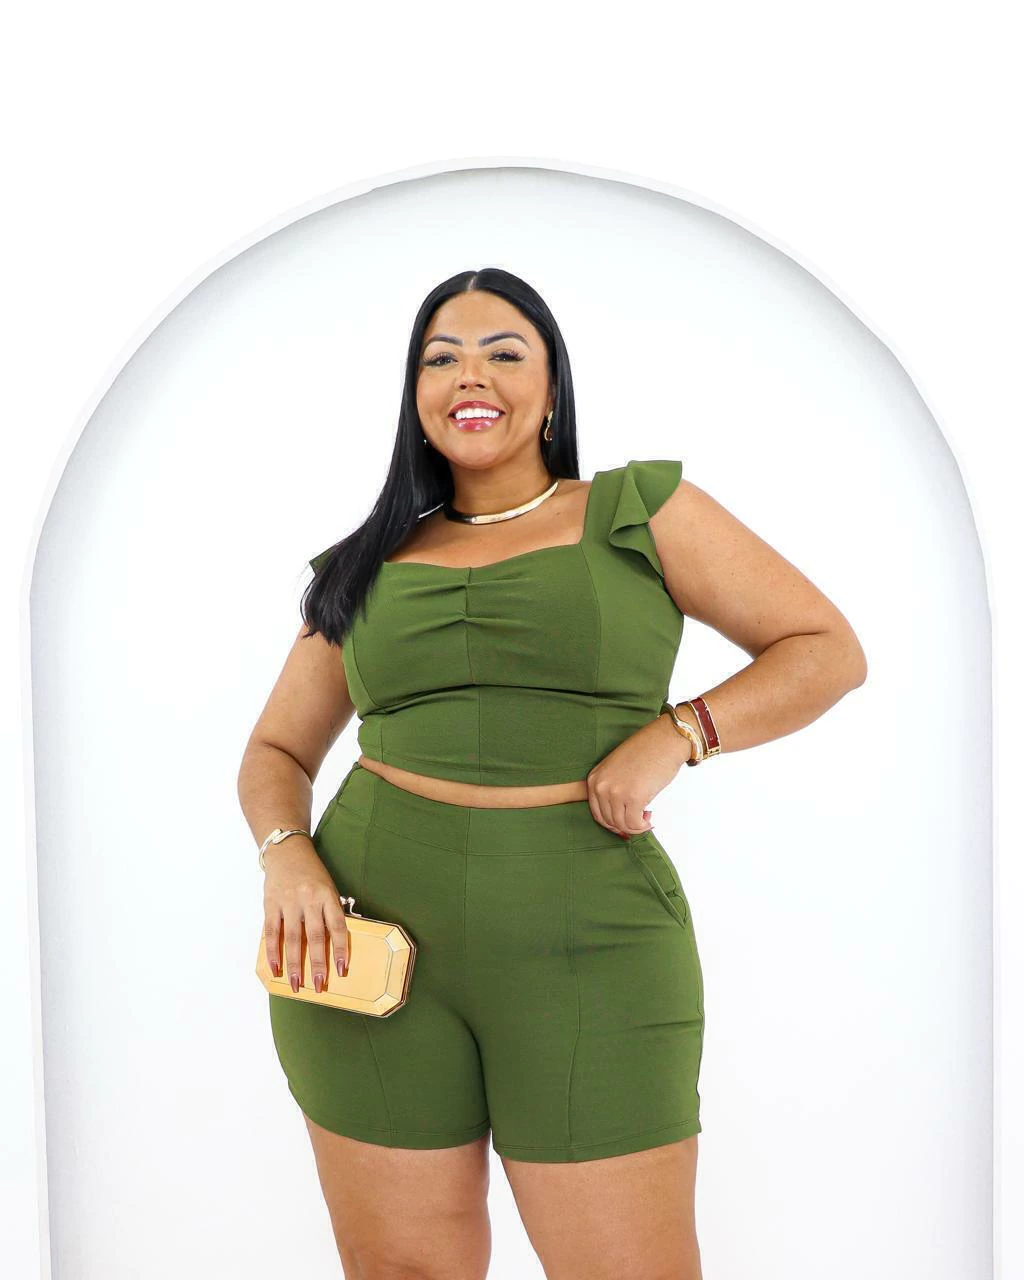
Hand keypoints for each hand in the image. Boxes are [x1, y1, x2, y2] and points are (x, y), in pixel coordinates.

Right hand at [262, 837, 350, 991]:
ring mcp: (288, 901)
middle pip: (314, 936)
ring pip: (292, 938)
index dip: (340, 950)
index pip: (337, 926)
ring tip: (296, 984)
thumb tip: (335, 945)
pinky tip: (276, 968)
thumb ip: (330, 912)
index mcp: (328, 895)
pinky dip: (273, 952)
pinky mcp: (271, 903)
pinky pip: (272, 932)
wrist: (287, 850)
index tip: (342, 970)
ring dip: (294, 964)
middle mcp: (309, 898)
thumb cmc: (312, 874)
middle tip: (318, 985)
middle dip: (317, 964)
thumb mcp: (328, 887)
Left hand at [586, 714, 689, 837]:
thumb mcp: (617, 768)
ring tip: (646, 817)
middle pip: (608, 821)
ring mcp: (616, 792)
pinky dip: (642, 826)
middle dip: (624, 826)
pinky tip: (649, 817)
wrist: (665, 739)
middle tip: (639, 819)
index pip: (597, 813)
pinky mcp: (634, 797)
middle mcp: (601, 786)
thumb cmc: (645, 752)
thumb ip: (612, 789)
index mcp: (595, 778)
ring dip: (635, 826)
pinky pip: (634, 824)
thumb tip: (617, 821)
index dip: (612, 823)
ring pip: (621, 825)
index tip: (625, 822)